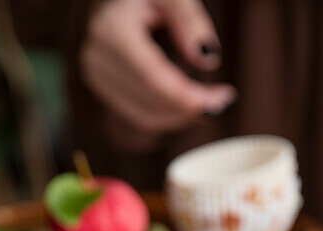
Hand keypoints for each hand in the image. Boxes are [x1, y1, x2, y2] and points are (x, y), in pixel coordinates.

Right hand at [81, 0, 235, 141]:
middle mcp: (98, 59)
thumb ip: (190, 21)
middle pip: (151, 103)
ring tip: (212, 101)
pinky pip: (140, 117)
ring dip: (182, 117)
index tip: (221, 100)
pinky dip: (169, 117)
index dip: (187, 97)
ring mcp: (97, 79)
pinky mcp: (104, 92)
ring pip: (146, 117)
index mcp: (112, 30)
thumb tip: (208, 61)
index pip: (152, 78)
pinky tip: (190, 104)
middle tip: (225, 100)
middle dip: (191, 109)